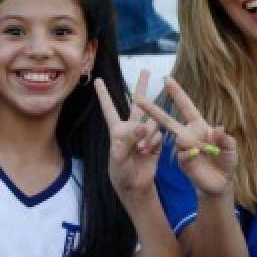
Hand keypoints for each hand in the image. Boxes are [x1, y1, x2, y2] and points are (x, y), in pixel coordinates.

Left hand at [96, 72, 162, 205]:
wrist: (136, 187)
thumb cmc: (120, 172)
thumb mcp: (119, 156)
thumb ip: (130, 139)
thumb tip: (144, 126)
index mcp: (117, 130)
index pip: (110, 109)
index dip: (104, 94)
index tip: (98, 80)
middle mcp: (132, 129)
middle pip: (137, 104)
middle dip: (141, 87)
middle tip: (146, 70)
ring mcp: (145, 135)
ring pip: (152, 122)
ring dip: (148, 134)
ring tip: (142, 150)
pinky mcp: (156, 142)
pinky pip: (159, 135)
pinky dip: (154, 142)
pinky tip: (149, 152)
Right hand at [132, 75, 238, 197]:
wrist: (221, 182)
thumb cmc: (226, 161)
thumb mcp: (230, 148)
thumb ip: (225, 139)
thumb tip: (219, 128)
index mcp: (199, 126)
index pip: (186, 106)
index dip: (177, 93)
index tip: (166, 79)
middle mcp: (188, 134)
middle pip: (167, 120)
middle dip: (152, 110)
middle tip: (137, 98)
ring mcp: (184, 148)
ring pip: (178, 139)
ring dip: (189, 143)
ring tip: (201, 150)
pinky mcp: (182, 161)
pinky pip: (182, 155)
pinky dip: (191, 155)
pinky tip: (198, 157)